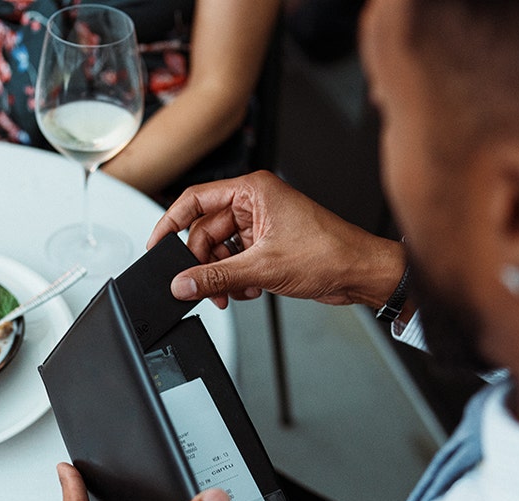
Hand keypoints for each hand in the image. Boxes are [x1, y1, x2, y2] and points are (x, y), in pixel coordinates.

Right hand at [147, 171, 405, 309]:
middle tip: (201, 287)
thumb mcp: (262, 268)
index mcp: (253, 190)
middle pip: (205, 232)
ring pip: (220, 251)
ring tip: (233, 292)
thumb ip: (215, 277)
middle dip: (203, 263)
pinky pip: (236, 261)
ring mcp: (261, 224)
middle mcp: (255, 203)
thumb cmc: (330, 253)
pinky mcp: (268, 244)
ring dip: (222, 275)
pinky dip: (237, 278)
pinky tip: (251, 289)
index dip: (170, 223)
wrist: (361, 273)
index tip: (157, 246)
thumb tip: (182, 284)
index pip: (195, 200)